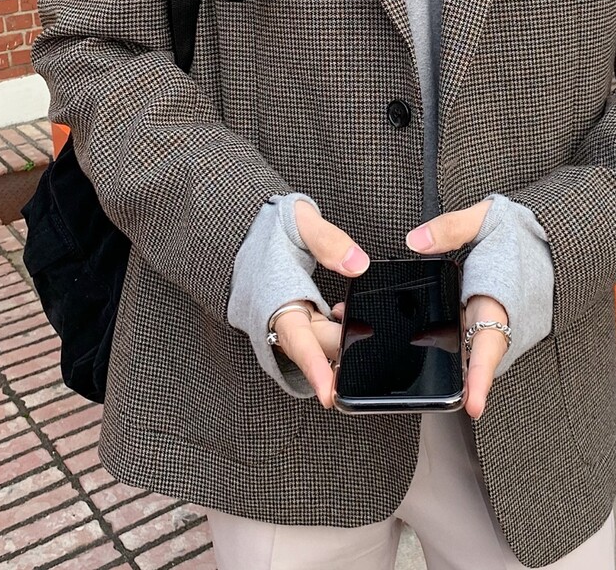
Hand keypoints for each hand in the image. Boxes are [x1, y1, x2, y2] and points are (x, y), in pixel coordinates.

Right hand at [271, 201, 370, 408]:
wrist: (244, 228)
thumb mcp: (298, 221)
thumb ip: (327, 240)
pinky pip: (316, 336)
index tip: (329, 394)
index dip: (314, 368)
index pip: (298, 340)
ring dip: (341, 339)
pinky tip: (346, 315)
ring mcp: (286, 321)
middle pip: (317, 345)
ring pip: (319, 343)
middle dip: (344, 346)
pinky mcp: (294, 319)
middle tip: (371, 333)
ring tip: (363, 327)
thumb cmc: (269, 224)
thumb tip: (358, 264)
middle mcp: (277, 317)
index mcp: (274, 297)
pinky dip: (336, 331)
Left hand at [405, 200, 506, 418]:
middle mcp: (501, 320)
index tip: (472, 405)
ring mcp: (496, 326)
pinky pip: (468, 343)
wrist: (546, 238)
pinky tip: (412, 341)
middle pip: (474, 362)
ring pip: (468, 355)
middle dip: (450, 380)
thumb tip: (416, 242)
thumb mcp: (486, 219)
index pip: (490, 343)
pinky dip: (445, 346)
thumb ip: (452, 228)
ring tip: (399, 366)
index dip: (480, 377)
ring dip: (443, 364)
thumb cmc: (518, 231)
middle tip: (417, 395)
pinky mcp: (490, 324)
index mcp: (501, 298)